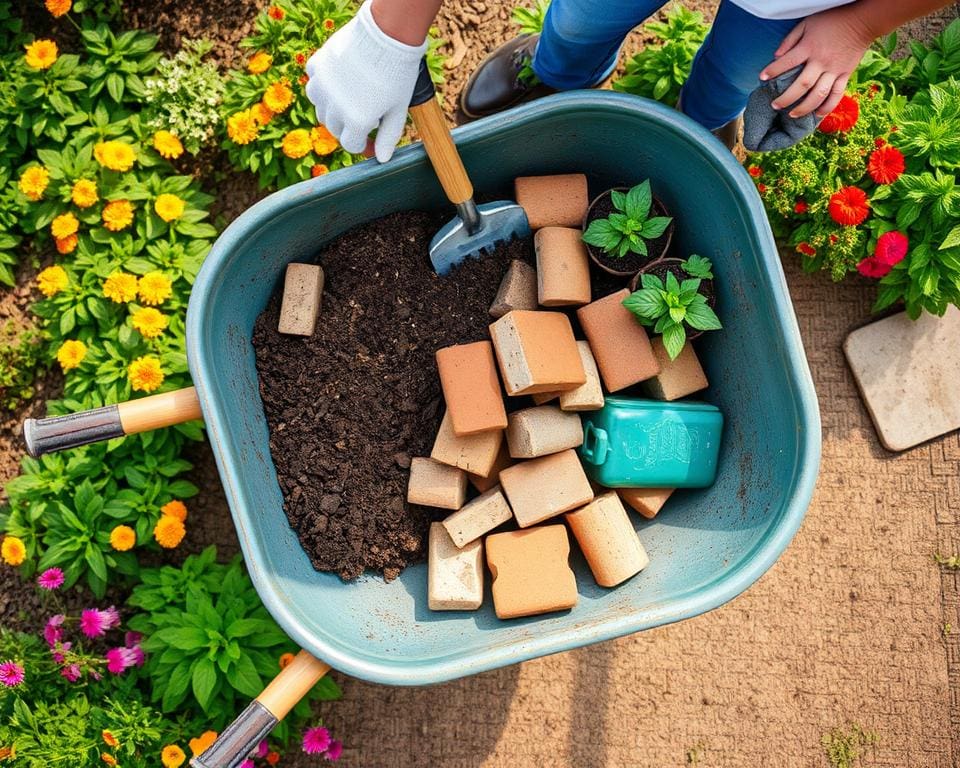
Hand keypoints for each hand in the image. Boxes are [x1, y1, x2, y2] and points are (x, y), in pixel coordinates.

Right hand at [305, 0, 426, 162]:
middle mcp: (334, 107)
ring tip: (352, 99)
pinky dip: (325, 87)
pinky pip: (315, 84)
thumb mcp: (398, 110)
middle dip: (350, 127)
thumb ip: (389, 137)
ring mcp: (322, 86)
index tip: (373, 142)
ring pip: (321, 109)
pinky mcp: (316, 66)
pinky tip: (341, 81)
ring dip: (334, 109)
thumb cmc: (398, 74)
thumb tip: (383, 159)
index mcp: (356, 121)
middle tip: (367, 115)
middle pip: (335, 128)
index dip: (364, 145)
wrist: (387, 34)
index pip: (351, 145)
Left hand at [759, 6, 874, 118]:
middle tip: (775, 105)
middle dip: (786, 98)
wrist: (862, 21)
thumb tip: (776, 55)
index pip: (787, 62)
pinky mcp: (846, 75)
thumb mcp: (807, 23)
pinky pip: (837, 94)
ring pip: (819, 94)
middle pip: (802, 85)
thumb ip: (791, 39)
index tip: (762, 78)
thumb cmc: (832, 20)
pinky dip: (827, 107)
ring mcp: (835, 70)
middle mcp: (821, 61)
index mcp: (810, 47)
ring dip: (804, 108)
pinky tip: (817, 115)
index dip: (773, 70)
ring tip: (792, 114)